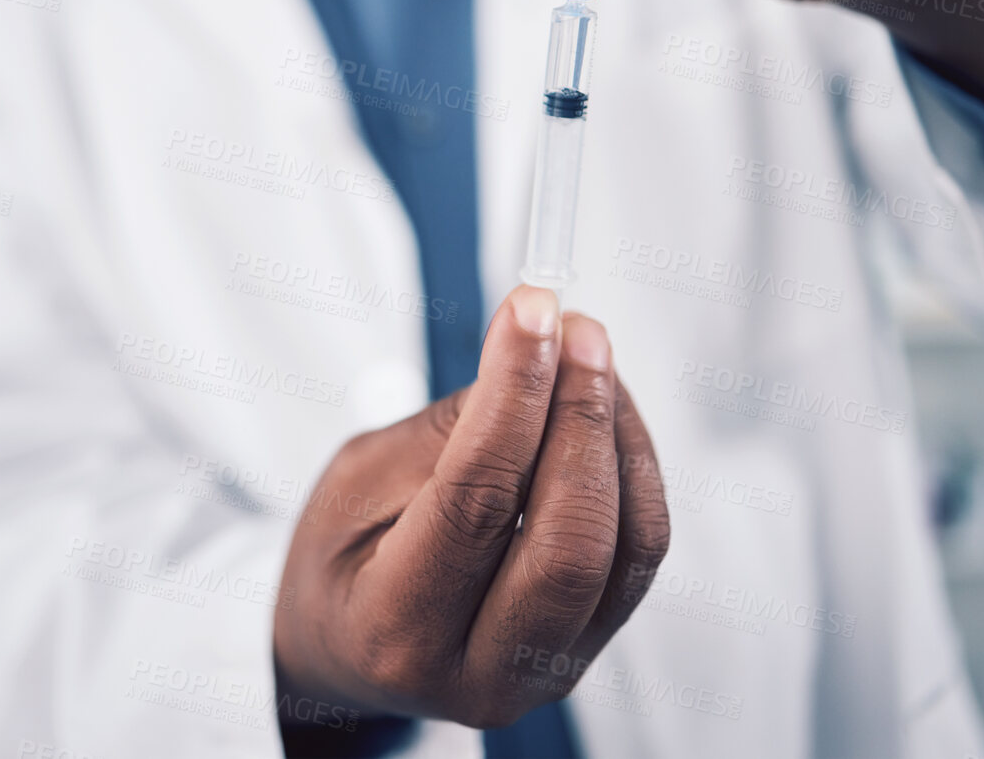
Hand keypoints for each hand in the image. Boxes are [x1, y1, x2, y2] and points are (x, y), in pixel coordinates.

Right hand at [272, 286, 668, 738]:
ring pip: (626, 545)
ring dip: (618, 432)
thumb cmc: (342, 558)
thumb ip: (448, 429)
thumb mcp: (355, 481)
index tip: (531, 311)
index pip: (477, 502)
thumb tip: (532, 351)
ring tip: (587, 355)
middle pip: (571, 539)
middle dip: (581, 415)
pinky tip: (603, 409)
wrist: (351, 648)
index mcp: (395, 630)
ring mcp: (546, 673)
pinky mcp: (592, 647)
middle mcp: (482, 673)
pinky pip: (641, 550)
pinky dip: (633, 465)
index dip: (514, 396)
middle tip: (574, 328)